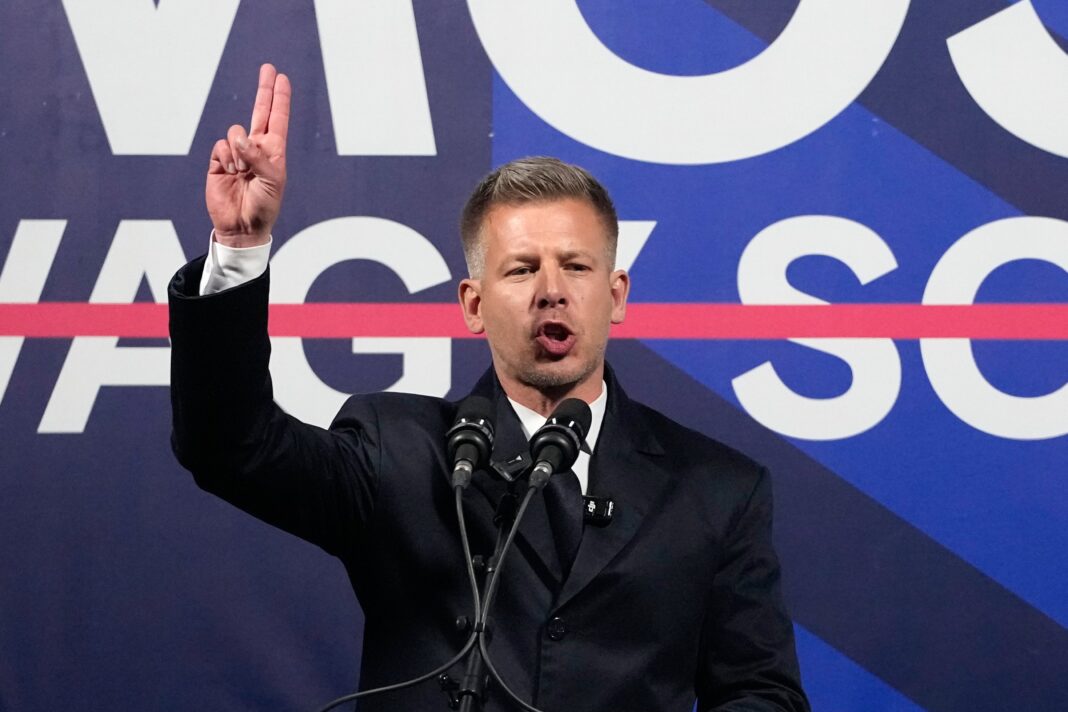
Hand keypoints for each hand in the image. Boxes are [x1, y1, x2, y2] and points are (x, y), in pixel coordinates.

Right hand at [206, 64, 290, 247]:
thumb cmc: (264, 206)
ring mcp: (237, 154)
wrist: (242, 226)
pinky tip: (230, 173)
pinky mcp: (218, 161)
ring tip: (242, 172)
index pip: (278, 119)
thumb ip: (258, 157)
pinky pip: (221, 146)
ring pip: (235, 131)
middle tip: (267, 68)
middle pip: (260, 112)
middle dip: (263, 90)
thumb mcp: (271, 182)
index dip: (279, 98)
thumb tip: (239, 138)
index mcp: (274, 151)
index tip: (282, 77)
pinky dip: (226, 158)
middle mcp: (256, 148)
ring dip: (239, 151)